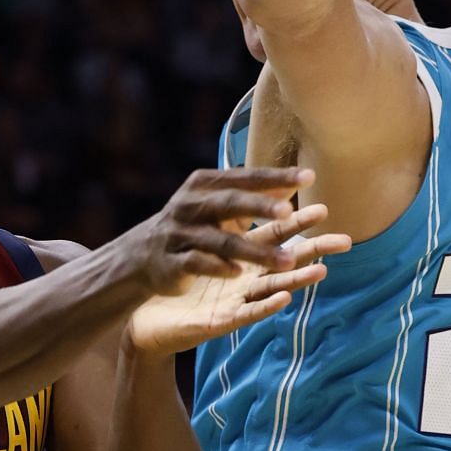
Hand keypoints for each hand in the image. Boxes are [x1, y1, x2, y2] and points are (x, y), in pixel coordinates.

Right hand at [120, 167, 320, 297]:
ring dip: (254, 251)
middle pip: (230, 203)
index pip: (245, 178)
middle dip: (260, 206)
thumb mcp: (219, 203)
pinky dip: (219, 268)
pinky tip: (240, 274)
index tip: (309, 177)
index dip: (275, 177)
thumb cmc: (193, 223)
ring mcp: (180, 234)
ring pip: (220, 241)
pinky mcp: (172, 263)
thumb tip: (299, 180)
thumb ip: (255, 193)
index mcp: (205, 184)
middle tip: (289, 211)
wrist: (142, 254)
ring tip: (286, 261)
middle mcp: (191, 205)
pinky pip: (198, 264)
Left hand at [129, 203, 351, 355]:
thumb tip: (238, 186)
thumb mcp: (204, 245)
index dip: (298, 222)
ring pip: (273, 287)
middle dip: (314, 250)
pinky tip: (286, 299)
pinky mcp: (222, 320)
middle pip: (285, 260)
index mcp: (243, 257)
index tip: (323, 207)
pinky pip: (248, 312)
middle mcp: (246, 279)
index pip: (275, 234)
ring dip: (297, 278)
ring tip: (323, 270)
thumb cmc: (179, 280)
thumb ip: (225, 221)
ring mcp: (236, 300)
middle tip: (344, 241)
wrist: (147, 315)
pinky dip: (267, 305)